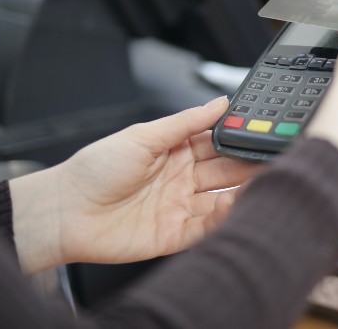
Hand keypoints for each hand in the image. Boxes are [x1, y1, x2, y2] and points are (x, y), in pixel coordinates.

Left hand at [10, 97, 257, 272]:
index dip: (238, 138)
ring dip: (243, 190)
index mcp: (175, 152)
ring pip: (223, 198)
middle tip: (272, 157)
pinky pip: (209, 226)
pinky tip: (239, 205)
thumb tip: (220, 102)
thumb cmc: (96, 169)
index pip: (216, 143)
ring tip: (264, 181)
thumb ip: (186, 122)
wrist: (66, 212)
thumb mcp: (144, 135)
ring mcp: (181, 206)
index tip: (260, 131)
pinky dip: (226, 217)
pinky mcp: (177, 234)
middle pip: (225, 170)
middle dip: (248, 163)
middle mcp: (183, 179)